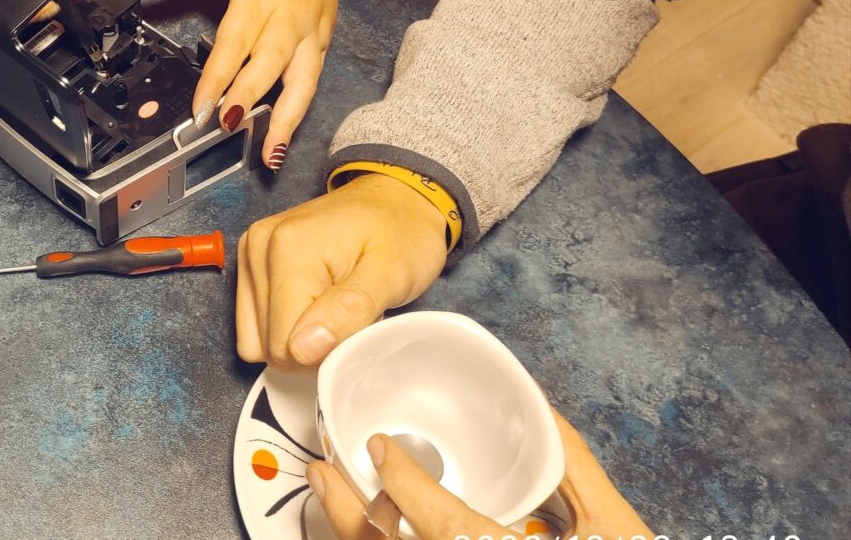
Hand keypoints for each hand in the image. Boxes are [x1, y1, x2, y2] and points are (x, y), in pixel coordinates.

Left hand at [110, 0, 340, 165]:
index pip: (235, 41)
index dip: (217, 75)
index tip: (201, 104)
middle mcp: (287, 18)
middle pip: (268, 63)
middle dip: (247, 97)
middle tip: (225, 125)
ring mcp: (310, 33)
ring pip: (300, 81)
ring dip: (284, 119)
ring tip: (268, 153)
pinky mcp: (323, 44)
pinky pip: (312, 83)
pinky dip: (299, 114)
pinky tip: (282, 141)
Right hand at [236, 175, 446, 367]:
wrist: (396, 197)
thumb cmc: (402, 234)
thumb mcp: (392, 275)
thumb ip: (349, 311)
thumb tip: (301, 350)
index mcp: (288, 249)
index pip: (285, 345)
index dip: (324, 354)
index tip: (357, 330)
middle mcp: (258, 247)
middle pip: (268, 343)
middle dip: (310, 347)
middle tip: (349, 317)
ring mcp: (250, 252)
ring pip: (256, 338)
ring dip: (296, 338)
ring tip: (333, 310)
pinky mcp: (250, 260)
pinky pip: (253, 322)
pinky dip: (283, 325)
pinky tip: (314, 305)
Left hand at [308, 412, 651, 539]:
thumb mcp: (616, 531)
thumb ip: (572, 468)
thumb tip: (539, 412)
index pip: (441, 525)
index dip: (404, 483)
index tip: (383, 448)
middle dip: (348, 513)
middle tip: (323, 470)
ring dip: (345, 538)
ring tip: (326, 502)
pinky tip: (352, 538)